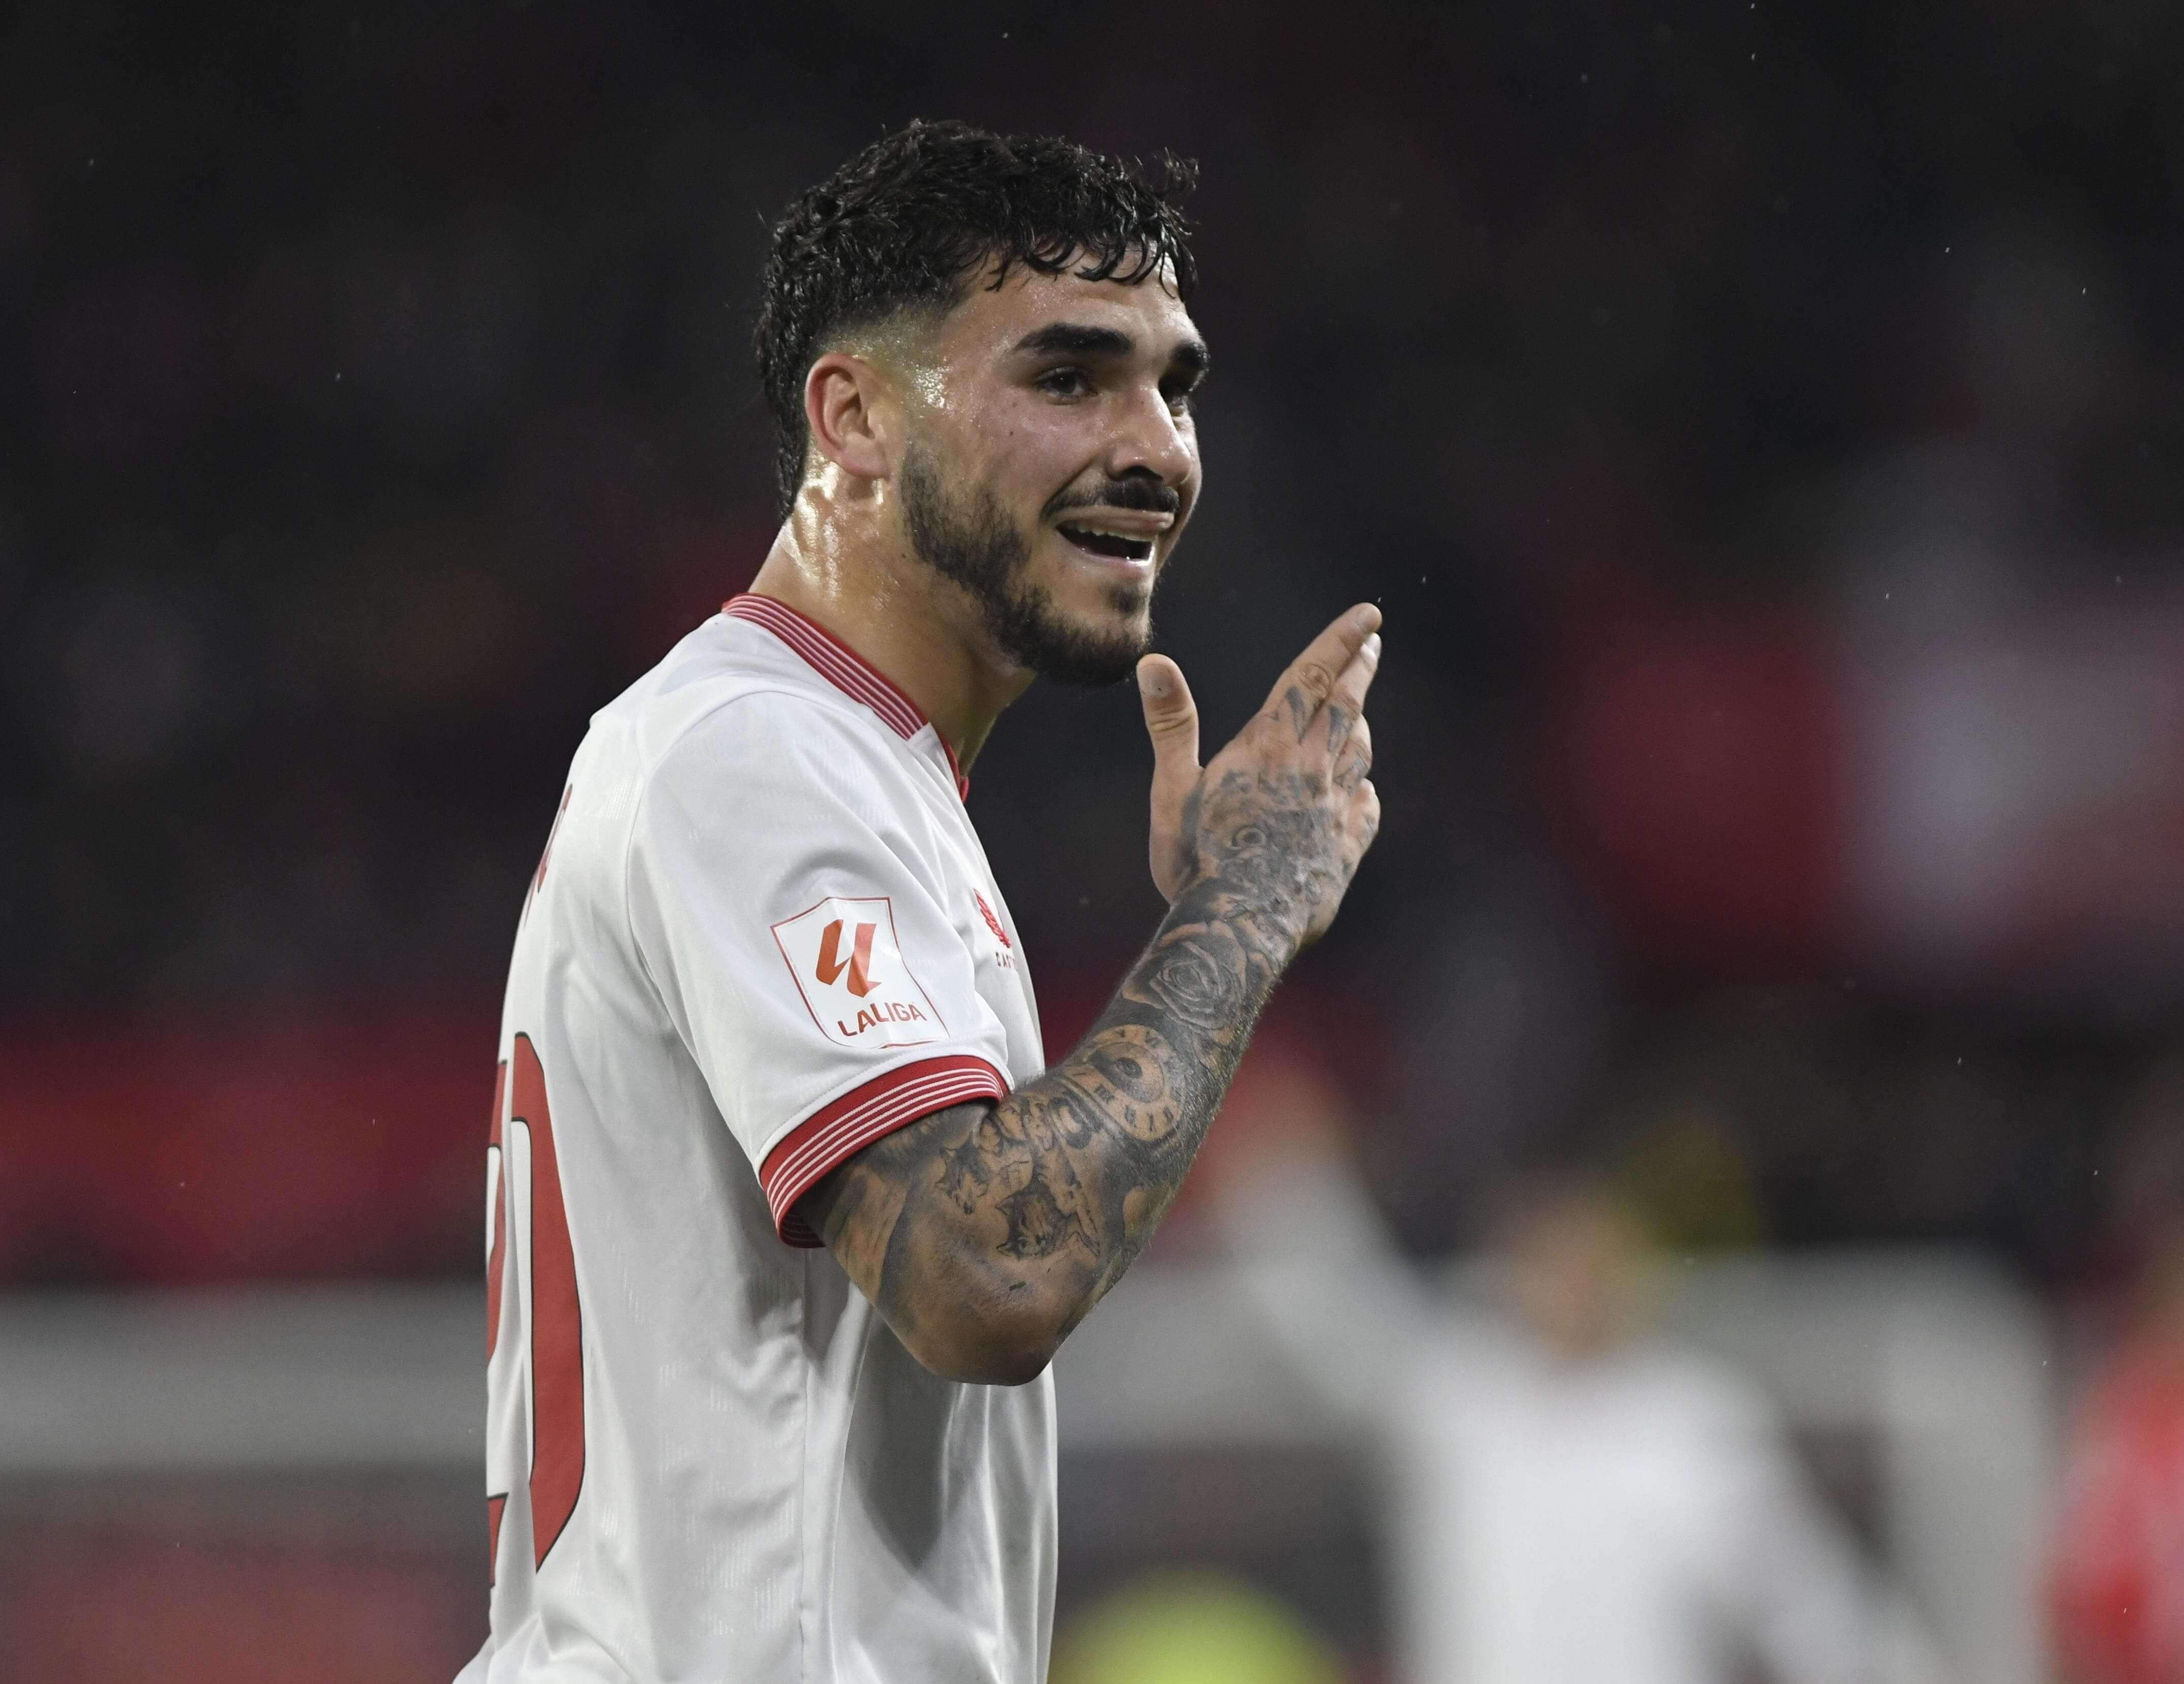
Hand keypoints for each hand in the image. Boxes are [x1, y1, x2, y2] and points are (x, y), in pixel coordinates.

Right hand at [1137, 603, 1382, 954]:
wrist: (1239, 927)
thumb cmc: (1196, 858)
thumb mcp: (1172, 787)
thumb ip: (1171, 722)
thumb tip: (1153, 661)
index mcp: (1270, 745)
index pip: (1313, 675)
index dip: (1340, 641)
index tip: (1368, 614)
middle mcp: (1311, 769)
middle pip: (1346, 705)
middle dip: (1360, 668)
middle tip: (1372, 641)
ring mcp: (1333, 811)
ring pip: (1357, 752)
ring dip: (1359, 723)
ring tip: (1359, 710)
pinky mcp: (1343, 851)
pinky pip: (1365, 810)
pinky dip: (1363, 791)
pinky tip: (1362, 790)